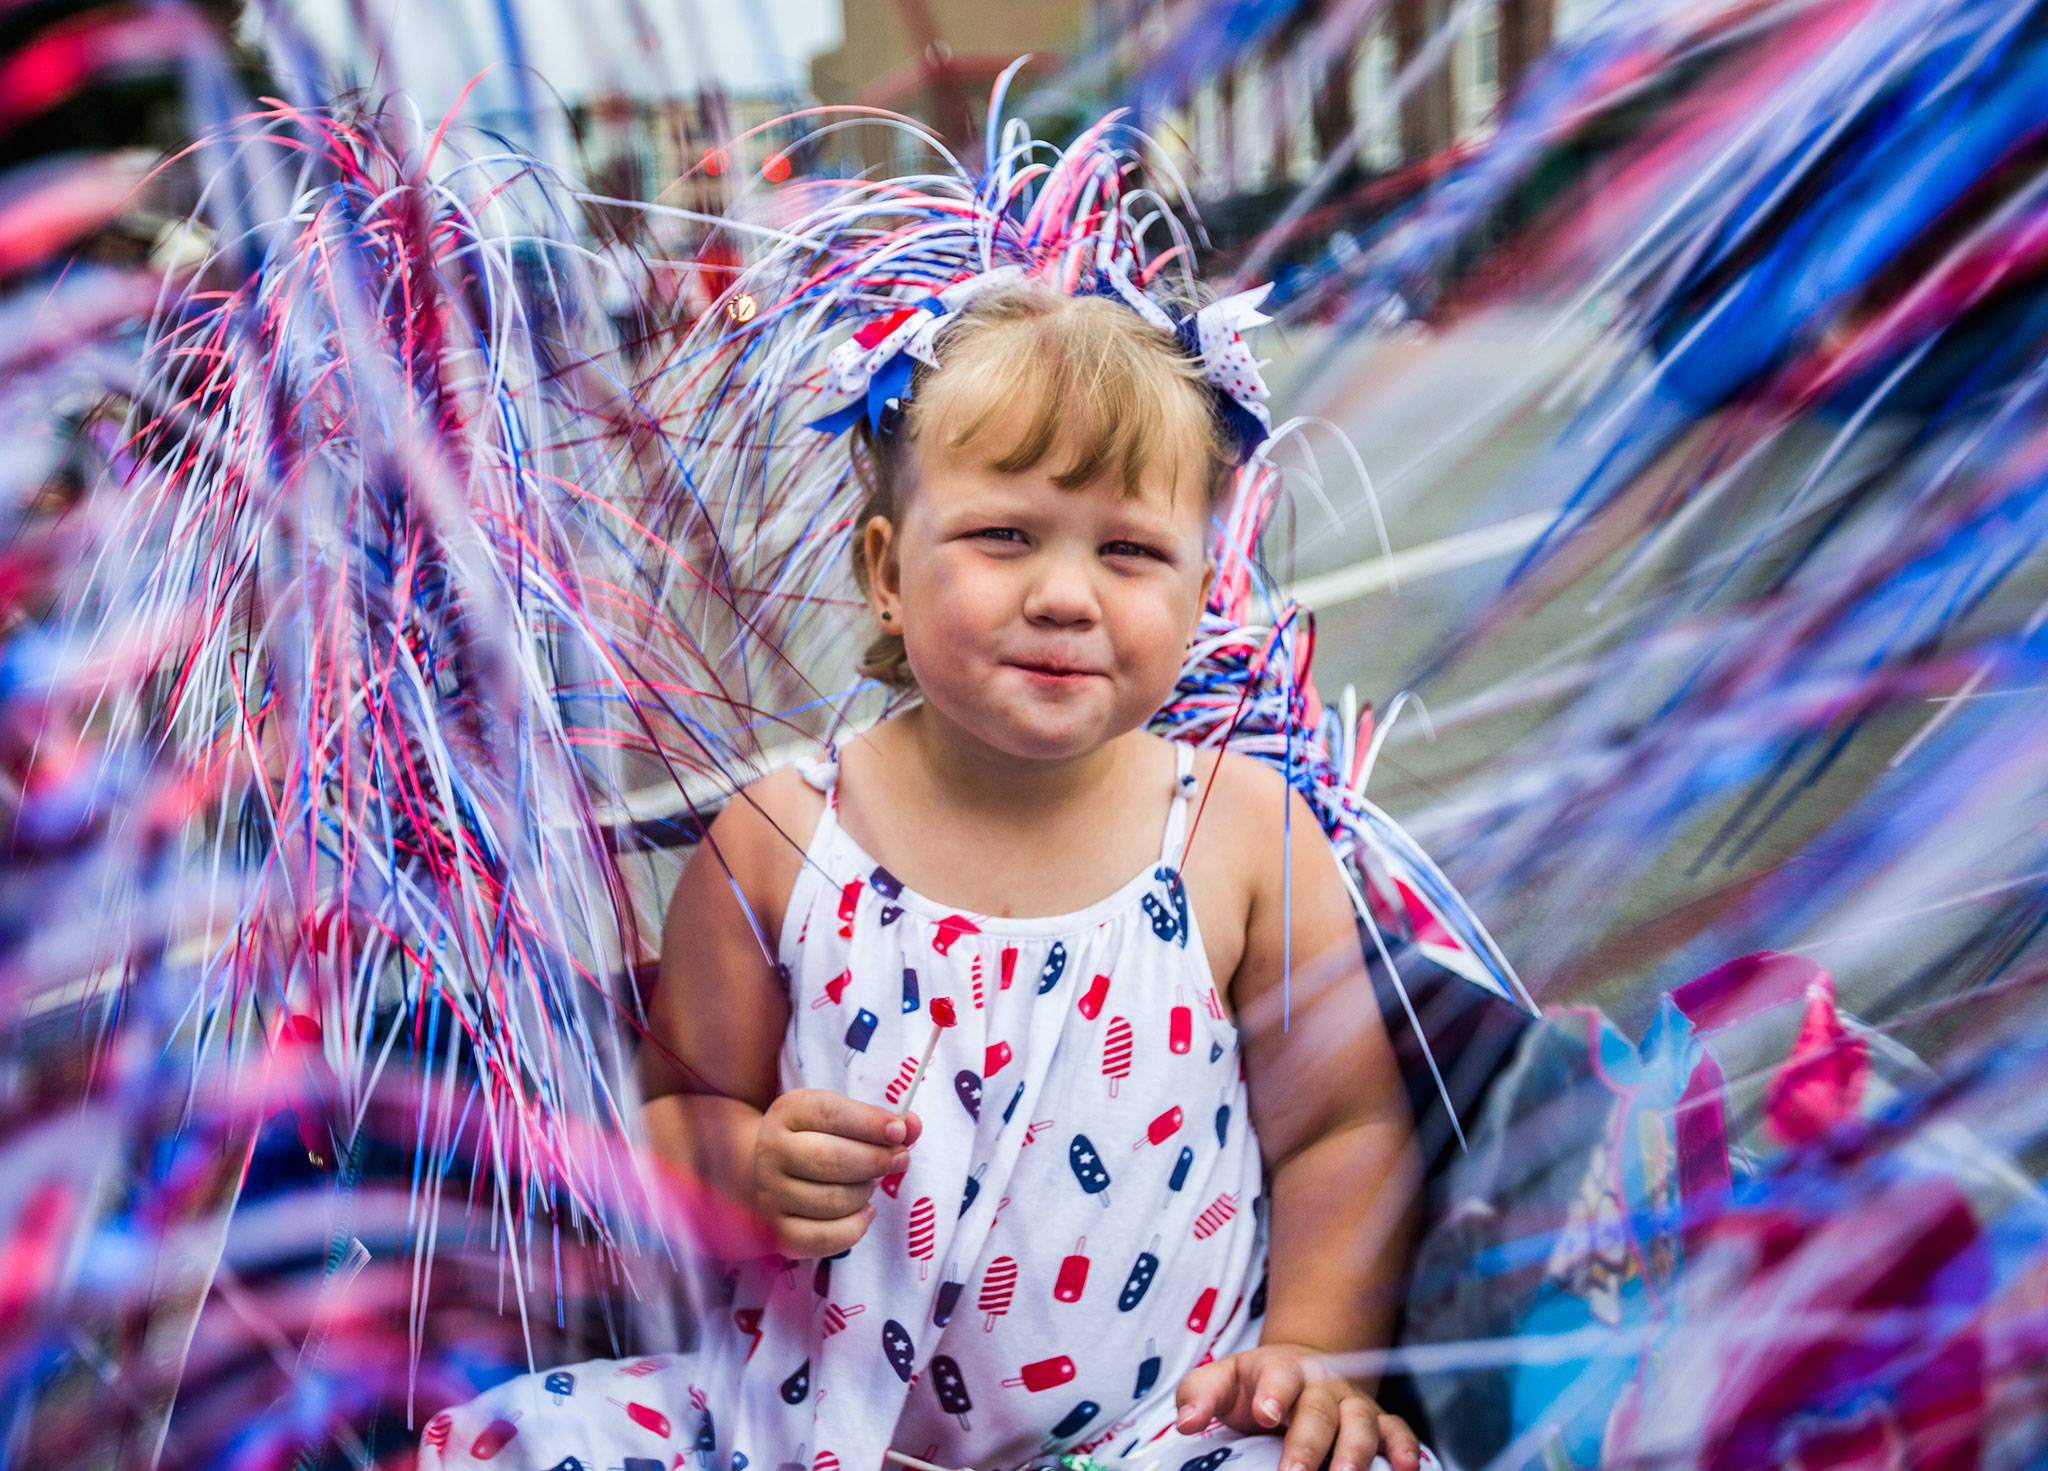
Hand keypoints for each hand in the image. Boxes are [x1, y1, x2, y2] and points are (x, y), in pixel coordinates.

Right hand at [752, 1089, 921, 1257]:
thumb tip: (913, 1127)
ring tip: (870, 1183)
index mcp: (788, 1113)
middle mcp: (772, 1152)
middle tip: (899, 1160)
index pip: (830, 1114)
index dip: (870, 1123)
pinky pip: (826, 1238)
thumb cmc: (817, 1138)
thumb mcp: (842, 1117)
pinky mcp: (778, 1231)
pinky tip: (864, 1211)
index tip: (900, 1131)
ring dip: (866, 1193)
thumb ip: (880, 1121)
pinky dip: (856, 1227)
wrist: (768, 1170)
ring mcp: (771, 1194)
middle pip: (833, 1159)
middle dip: (876, 1161)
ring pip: (834, 1200)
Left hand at [1174, 1344, 1421, 1470]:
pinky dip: (1406, 1449)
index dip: (1274, 1392)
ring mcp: (1353, 1403)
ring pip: (1362, 1422)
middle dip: (1310, 1442)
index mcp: (1281, 1370)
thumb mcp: (1222, 1381)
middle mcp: (1322, 1385)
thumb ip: (1199, 1395)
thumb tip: (1186, 1422)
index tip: (1265, 1413)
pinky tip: (1406, 1470)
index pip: (1279, 1375)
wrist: (1303, 1372)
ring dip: (1357, 1451)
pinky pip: (1398, 1432)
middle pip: (1320, 1409)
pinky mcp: (1378, 1424)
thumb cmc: (1256, 1386)